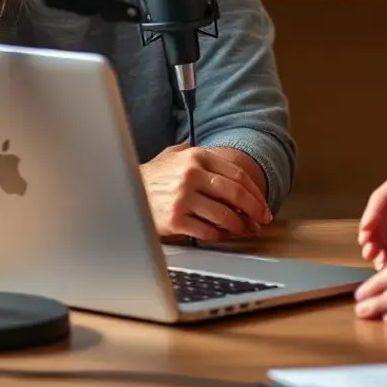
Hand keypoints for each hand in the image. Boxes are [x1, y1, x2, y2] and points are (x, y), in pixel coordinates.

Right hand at [140, 143, 271, 243]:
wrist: (122, 191)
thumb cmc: (152, 176)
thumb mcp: (173, 154)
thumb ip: (195, 151)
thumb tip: (220, 153)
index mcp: (197, 157)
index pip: (237, 174)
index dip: (255, 191)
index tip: (264, 204)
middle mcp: (192, 175)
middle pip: (235, 194)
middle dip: (254, 209)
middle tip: (263, 219)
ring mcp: (183, 198)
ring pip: (224, 215)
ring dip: (239, 225)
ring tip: (245, 230)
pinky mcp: (175, 220)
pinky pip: (206, 230)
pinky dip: (219, 235)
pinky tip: (223, 235)